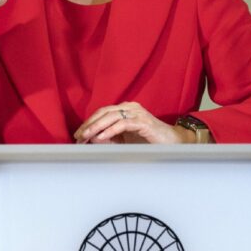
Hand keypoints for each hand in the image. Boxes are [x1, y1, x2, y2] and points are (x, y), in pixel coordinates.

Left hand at [74, 102, 194, 143]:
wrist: (172, 143)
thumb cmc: (148, 141)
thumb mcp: (125, 140)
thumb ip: (110, 138)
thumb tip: (92, 138)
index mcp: (125, 109)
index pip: (102, 113)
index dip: (89, 123)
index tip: (78, 135)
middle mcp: (130, 107)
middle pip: (104, 112)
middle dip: (89, 124)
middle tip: (78, 136)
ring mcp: (137, 113)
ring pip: (111, 116)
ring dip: (97, 127)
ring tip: (86, 136)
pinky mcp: (143, 121)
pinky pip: (123, 124)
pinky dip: (110, 130)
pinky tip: (102, 137)